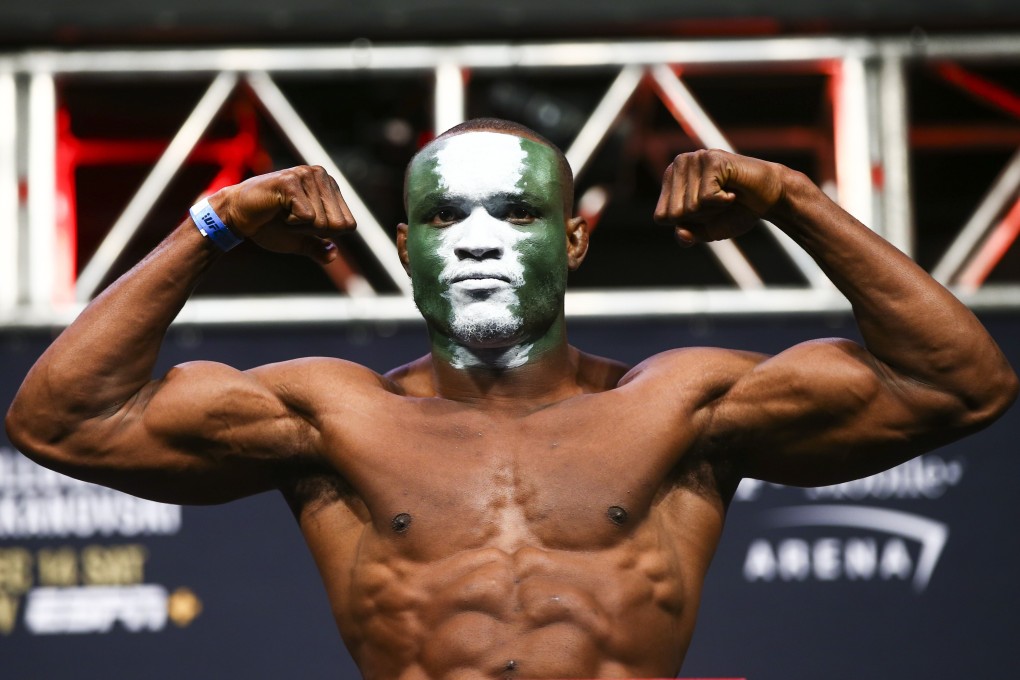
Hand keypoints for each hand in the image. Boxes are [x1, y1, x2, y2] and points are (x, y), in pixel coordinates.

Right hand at [208, 166, 356, 262]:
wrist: (236, 216)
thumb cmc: (268, 225)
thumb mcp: (299, 240)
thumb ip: (318, 247)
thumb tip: (333, 255)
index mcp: (329, 186)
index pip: (348, 225)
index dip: (325, 234)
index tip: (302, 223)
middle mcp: (321, 175)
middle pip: (339, 225)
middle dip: (313, 231)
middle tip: (290, 218)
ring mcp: (306, 175)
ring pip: (322, 222)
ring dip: (299, 227)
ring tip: (282, 213)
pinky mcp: (291, 181)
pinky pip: (307, 218)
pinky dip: (291, 223)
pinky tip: (277, 210)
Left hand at [653, 149, 784, 246]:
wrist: (769, 198)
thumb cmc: (735, 211)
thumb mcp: (706, 230)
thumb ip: (688, 235)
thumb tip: (681, 234)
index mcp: (670, 179)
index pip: (661, 217)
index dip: (686, 223)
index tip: (705, 211)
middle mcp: (678, 164)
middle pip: (674, 213)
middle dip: (699, 217)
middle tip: (718, 203)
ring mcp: (694, 158)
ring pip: (690, 206)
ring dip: (713, 209)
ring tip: (726, 194)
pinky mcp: (712, 159)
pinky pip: (706, 197)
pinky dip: (723, 201)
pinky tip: (732, 191)